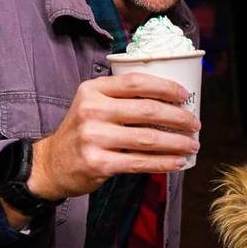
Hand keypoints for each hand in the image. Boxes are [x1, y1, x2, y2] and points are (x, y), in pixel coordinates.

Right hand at [25, 73, 199, 199]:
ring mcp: (93, 138)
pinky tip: (178, 162)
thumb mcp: (93, 104)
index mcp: (93, 90)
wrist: (50, 164)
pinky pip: (140, 162)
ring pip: (148, 139)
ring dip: (177, 143)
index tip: (185, 96)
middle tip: (195, 124)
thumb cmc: (82, 131)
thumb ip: (122, 98)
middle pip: (147, 110)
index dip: (165, 87)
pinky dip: (164, 163)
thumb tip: (171, 100)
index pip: (136, 82)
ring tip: (192, 144)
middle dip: (178, 118)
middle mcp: (92, 110)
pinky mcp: (98, 163)